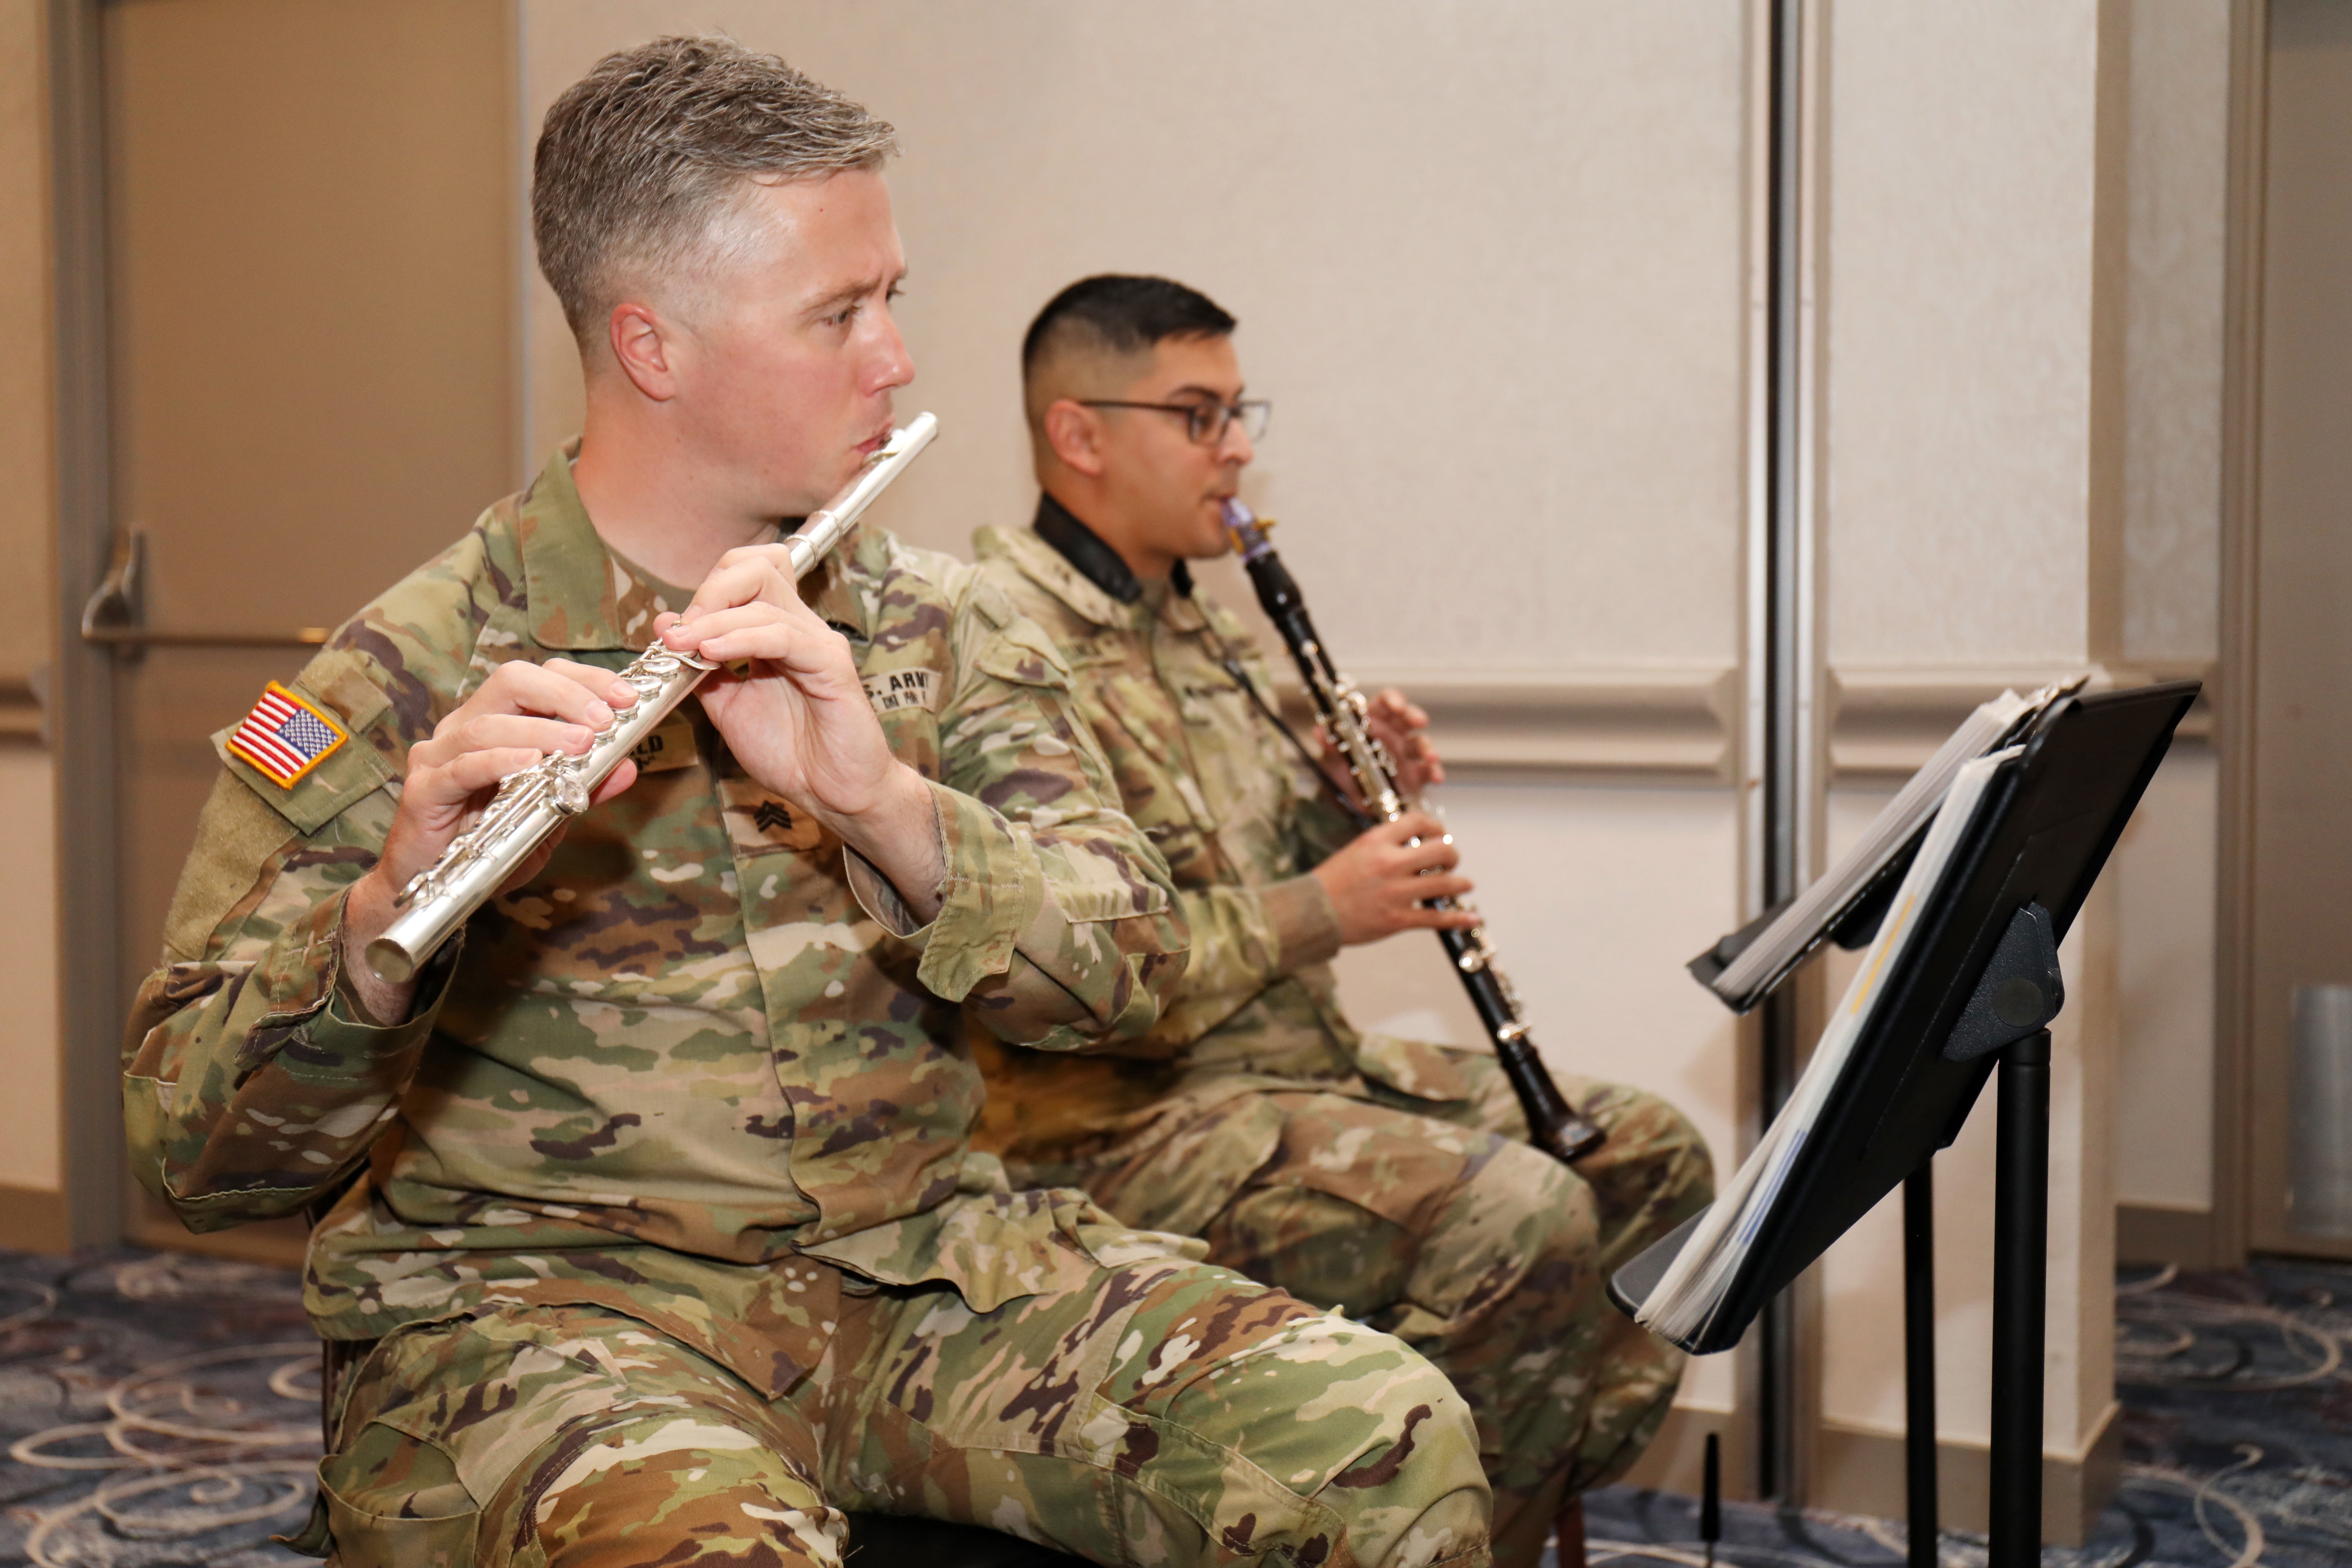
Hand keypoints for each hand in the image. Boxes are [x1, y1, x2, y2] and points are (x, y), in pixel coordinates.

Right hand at [345, 658, 642, 1017]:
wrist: (434, 886)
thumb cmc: (491, 843)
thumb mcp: (550, 813)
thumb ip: (584, 787)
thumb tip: (627, 766)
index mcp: (496, 721)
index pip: (540, 677)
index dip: (584, 680)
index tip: (627, 697)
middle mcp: (464, 727)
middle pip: (512, 681)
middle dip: (565, 694)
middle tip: (605, 719)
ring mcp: (439, 755)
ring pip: (488, 724)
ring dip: (540, 732)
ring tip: (580, 745)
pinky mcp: (423, 789)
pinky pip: (462, 767)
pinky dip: (499, 762)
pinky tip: (529, 765)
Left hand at [658, 543, 942, 918]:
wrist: (833, 793)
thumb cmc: (790, 752)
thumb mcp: (728, 707)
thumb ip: (702, 668)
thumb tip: (667, 627)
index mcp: (777, 630)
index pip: (745, 572)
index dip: (708, 589)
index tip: (677, 630)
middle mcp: (801, 626)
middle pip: (758, 566)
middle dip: (710, 591)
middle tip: (681, 630)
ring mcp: (819, 643)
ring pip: (764, 601)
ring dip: (713, 620)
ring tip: (683, 646)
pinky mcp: (832, 666)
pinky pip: (782, 636)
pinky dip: (741, 639)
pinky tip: (712, 655)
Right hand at [1311, 810, 1479, 946]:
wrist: (1310, 913)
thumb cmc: (1331, 882)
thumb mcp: (1356, 850)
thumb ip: (1384, 845)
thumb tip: (1414, 843)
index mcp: (1376, 841)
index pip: (1417, 822)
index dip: (1435, 826)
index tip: (1439, 833)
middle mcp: (1389, 863)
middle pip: (1440, 850)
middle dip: (1452, 855)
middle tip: (1451, 861)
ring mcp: (1395, 893)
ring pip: (1444, 883)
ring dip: (1460, 883)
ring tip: (1465, 884)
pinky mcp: (1397, 919)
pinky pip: (1436, 918)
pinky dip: (1458, 918)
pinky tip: (1472, 918)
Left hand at [1321, 688, 1442, 803]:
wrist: (1348, 800)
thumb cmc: (1341, 772)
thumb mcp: (1331, 760)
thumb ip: (1328, 746)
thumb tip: (1318, 731)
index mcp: (1372, 723)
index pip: (1385, 702)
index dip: (1393, 699)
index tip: (1397, 705)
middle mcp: (1391, 734)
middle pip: (1407, 717)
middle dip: (1414, 716)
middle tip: (1419, 721)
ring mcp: (1405, 753)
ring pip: (1420, 743)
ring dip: (1427, 747)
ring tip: (1430, 757)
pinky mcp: (1414, 773)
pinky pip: (1427, 769)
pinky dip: (1434, 771)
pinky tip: (1436, 777)